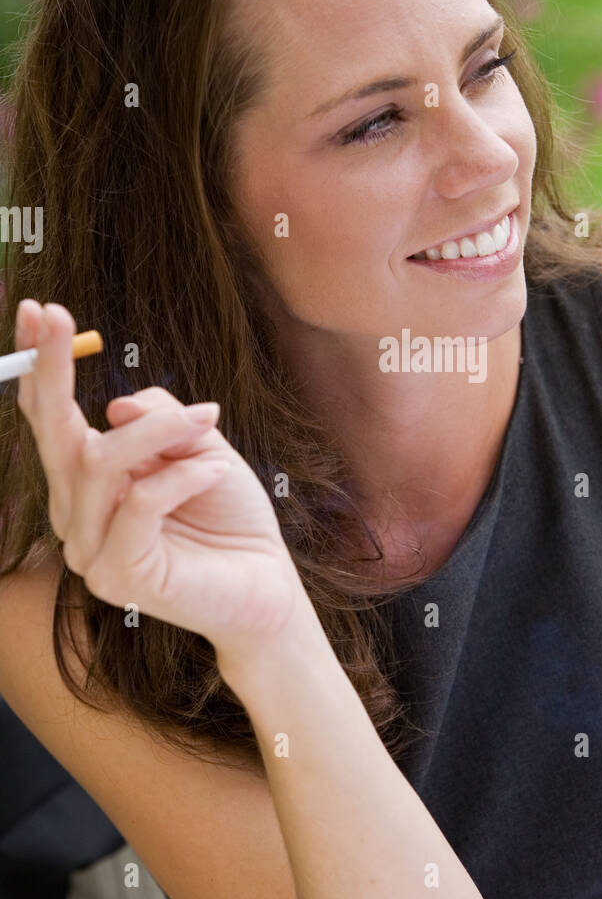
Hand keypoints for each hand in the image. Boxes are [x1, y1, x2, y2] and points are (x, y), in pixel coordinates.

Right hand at [15, 300, 305, 670]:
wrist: (266, 587)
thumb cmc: (230, 518)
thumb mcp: (200, 447)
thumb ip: (159, 420)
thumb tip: (115, 407)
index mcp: (87, 484)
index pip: (49, 420)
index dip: (41, 366)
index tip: (40, 311)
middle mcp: (76, 515)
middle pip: (54, 435)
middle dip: (52, 370)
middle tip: (61, 317)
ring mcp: (90, 550)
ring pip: (100, 463)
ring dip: (159, 431)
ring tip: (207, 420)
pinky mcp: (117, 576)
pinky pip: (138, 503)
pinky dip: (181, 476)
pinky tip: (216, 472)